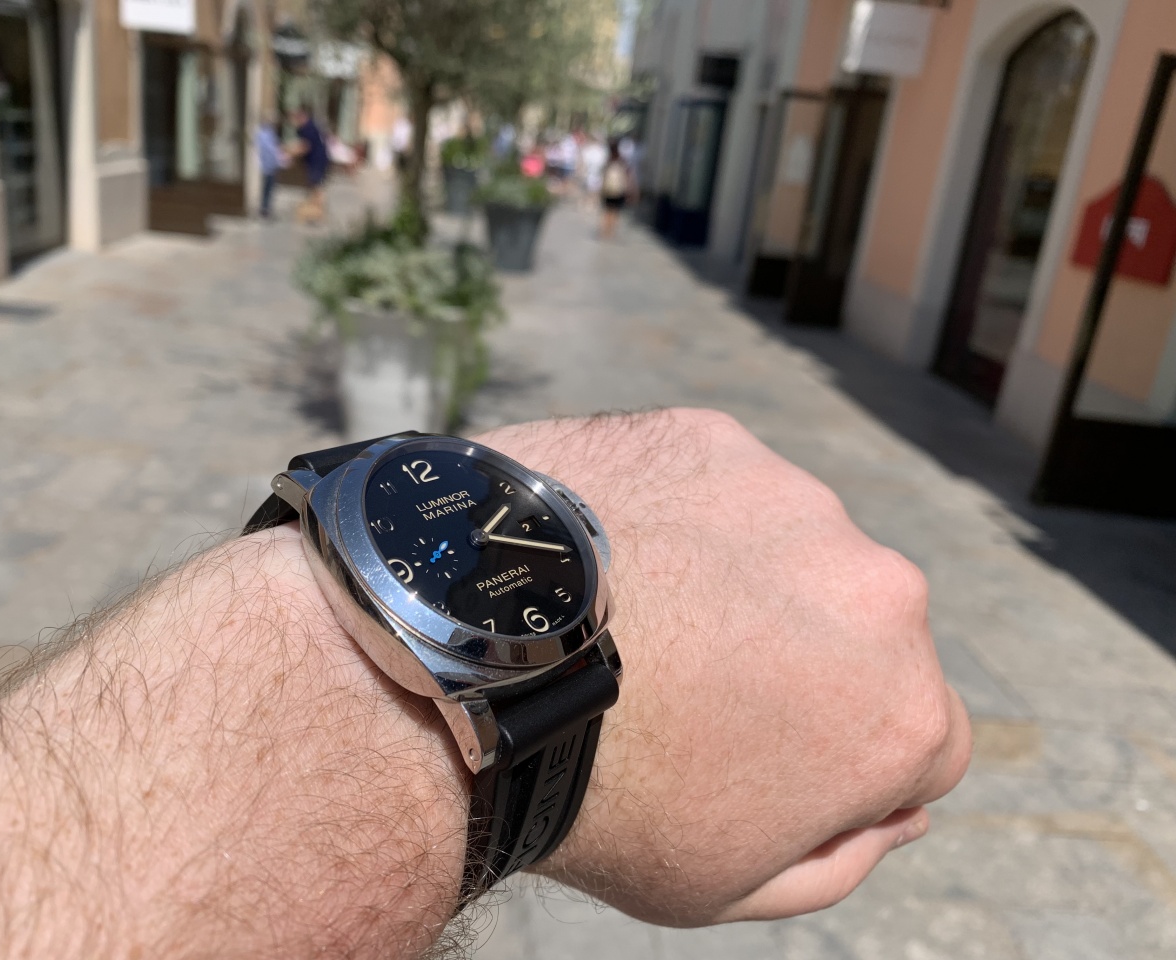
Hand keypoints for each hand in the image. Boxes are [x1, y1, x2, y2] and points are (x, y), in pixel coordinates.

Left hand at [474, 409, 970, 924]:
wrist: (467, 665)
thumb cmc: (593, 797)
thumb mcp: (725, 885)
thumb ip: (842, 857)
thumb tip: (902, 811)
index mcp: (900, 709)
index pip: (919, 738)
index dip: (839, 756)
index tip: (756, 753)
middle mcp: (879, 588)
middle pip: (860, 633)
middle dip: (797, 660)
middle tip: (684, 685)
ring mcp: (794, 499)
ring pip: (789, 549)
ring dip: (738, 580)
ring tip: (632, 620)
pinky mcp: (714, 438)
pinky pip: (716, 489)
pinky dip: (677, 519)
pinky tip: (607, 562)